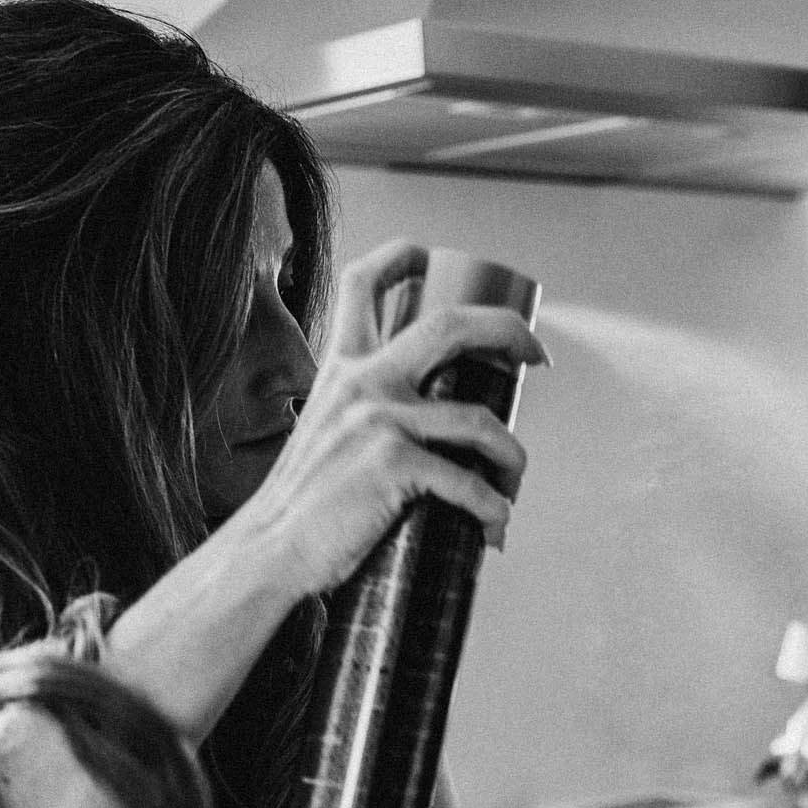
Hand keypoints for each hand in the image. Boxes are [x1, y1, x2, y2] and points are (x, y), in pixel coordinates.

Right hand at [236, 239, 544, 597]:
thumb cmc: (303, 502)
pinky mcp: (392, 465)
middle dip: (507, 330)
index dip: (400, 257)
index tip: (431, 257)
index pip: (363, 284)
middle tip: (536, 353)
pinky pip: (468, 483)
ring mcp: (378, 421)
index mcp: (341, 368)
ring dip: (512, 455)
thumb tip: (422, 424)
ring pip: (479, 421)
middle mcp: (361, 382)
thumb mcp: (322, 432)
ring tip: (514, 481)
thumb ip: (358, 412)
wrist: (271, 550)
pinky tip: (494, 524)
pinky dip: (492, 507)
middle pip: (450, 325)